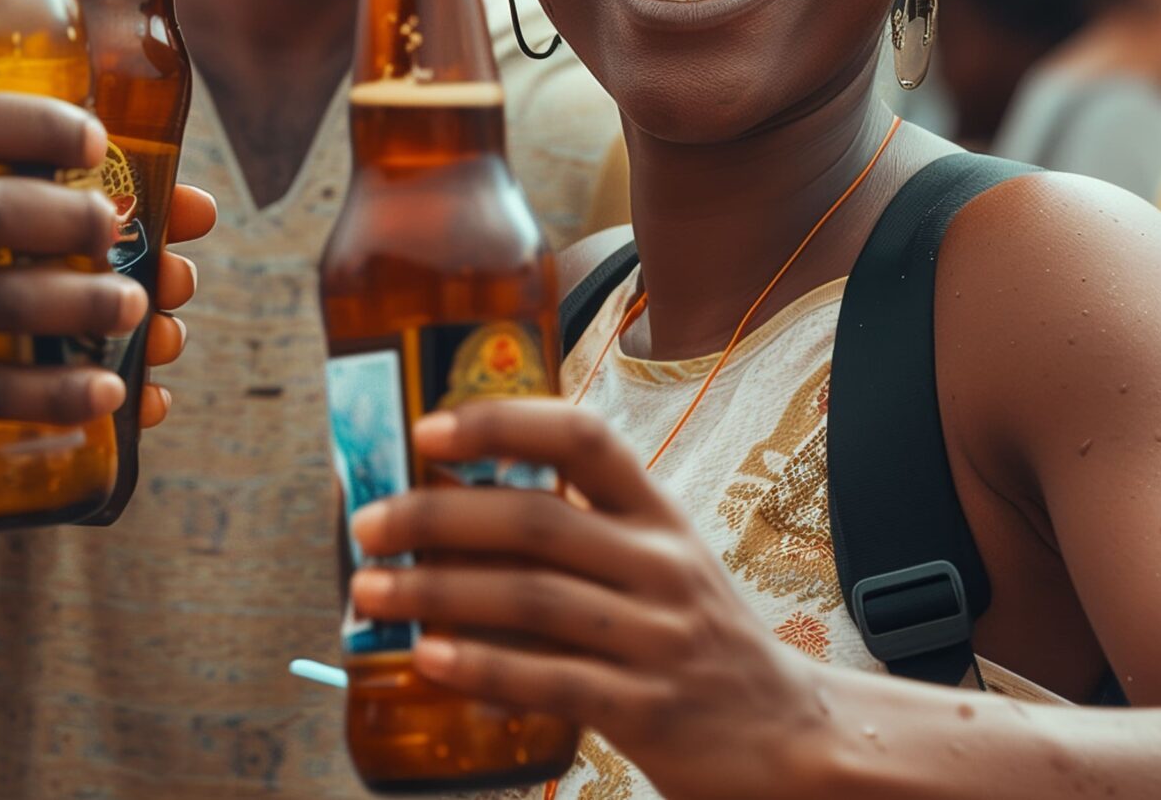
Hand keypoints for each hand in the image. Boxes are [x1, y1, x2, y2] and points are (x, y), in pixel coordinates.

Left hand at [348, 399, 816, 799]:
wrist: (793, 737)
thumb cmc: (700, 642)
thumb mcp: (659, 566)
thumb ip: (581, 535)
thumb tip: (449, 517)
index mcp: (660, 515)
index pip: (582, 437)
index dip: (500, 423)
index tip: (426, 430)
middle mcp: (661, 565)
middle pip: (535, 519)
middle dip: (436, 516)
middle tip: (367, 524)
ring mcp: (658, 638)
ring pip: (530, 598)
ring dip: (436, 591)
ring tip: (370, 591)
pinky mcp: (649, 709)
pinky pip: (550, 680)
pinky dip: (480, 667)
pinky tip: (427, 659)